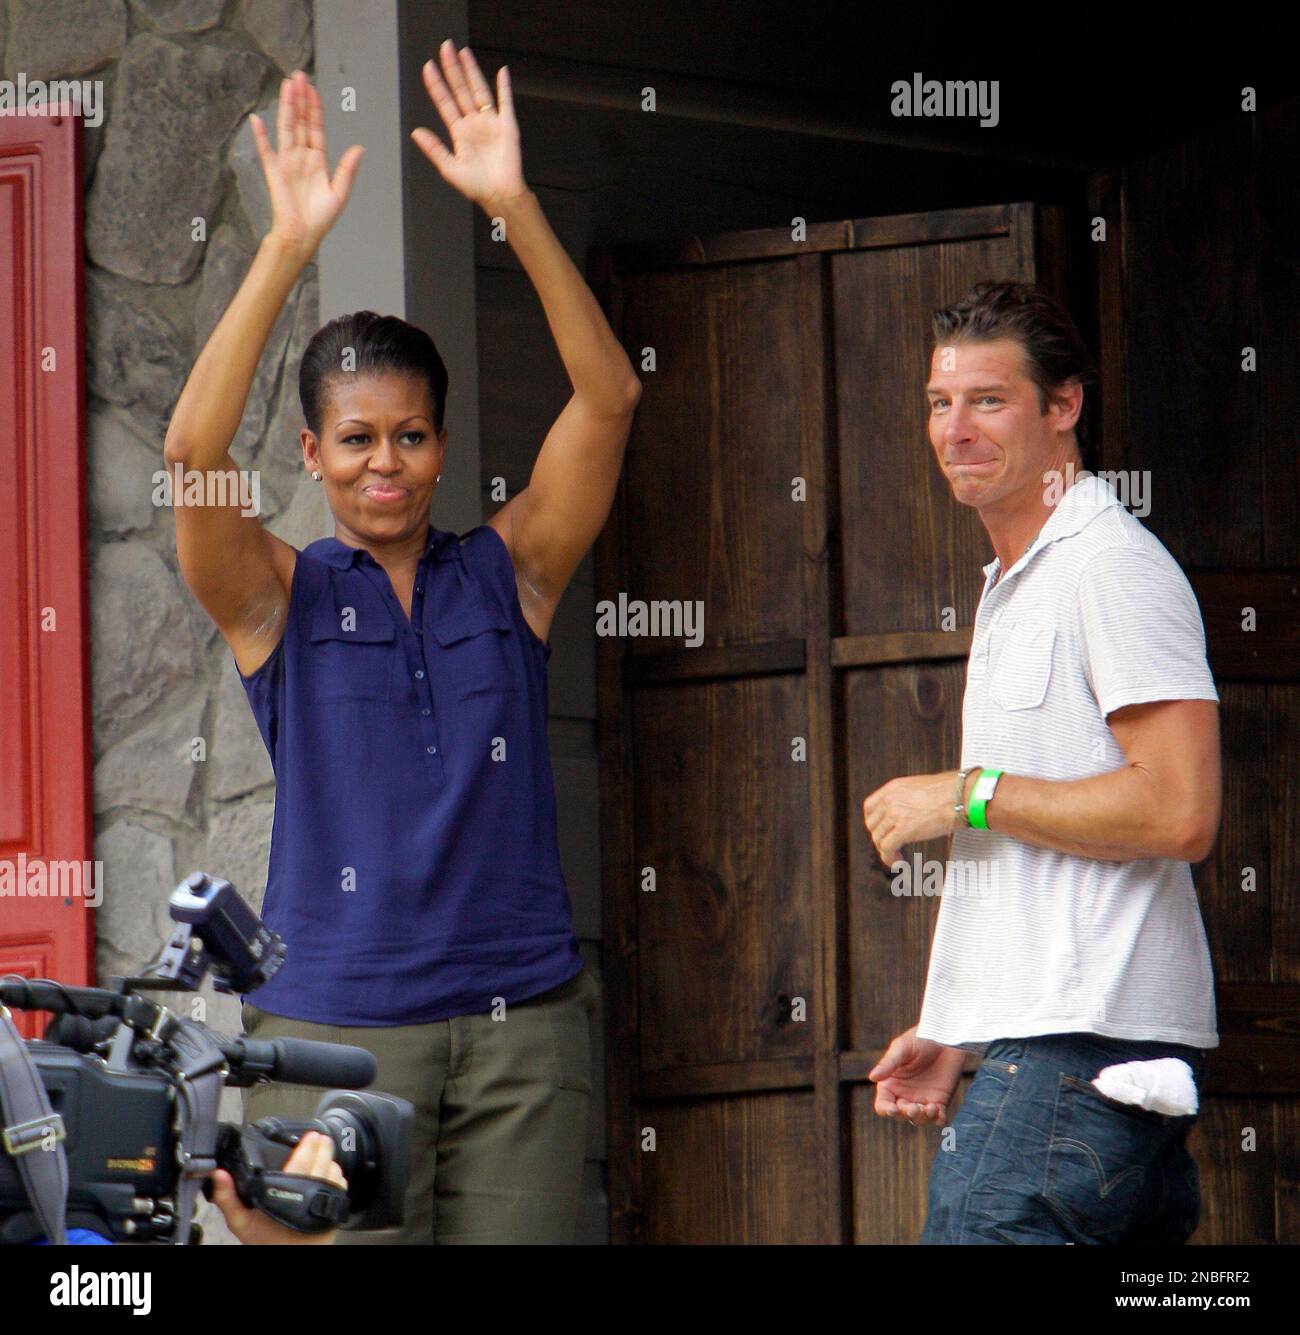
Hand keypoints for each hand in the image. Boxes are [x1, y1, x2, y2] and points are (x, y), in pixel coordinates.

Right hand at [208, 1131, 347, 1244]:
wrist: (286, 1258)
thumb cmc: (266, 1240)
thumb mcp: (242, 1222)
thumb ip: (229, 1198)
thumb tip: (218, 1174)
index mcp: (287, 1195)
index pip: (302, 1162)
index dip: (308, 1146)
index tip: (310, 1135)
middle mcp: (310, 1198)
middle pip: (323, 1163)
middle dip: (323, 1147)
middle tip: (320, 1138)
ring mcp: (324, 1205)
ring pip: (334, 1173)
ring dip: (331, 1160)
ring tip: (324, 1152)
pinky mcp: (334, 1212)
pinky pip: (341, 1188)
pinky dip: (337, 1177)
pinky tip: (330, 1172)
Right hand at [250, 71, 363, 252]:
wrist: (303, 236)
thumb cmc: (321, 218)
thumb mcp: (340, 192)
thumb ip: (347, 169)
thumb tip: (359, 148)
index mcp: (318, 160)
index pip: (315, 127)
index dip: (314, 108)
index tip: (312, 89)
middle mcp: (301, 157)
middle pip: (300, 122)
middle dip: (300, 99)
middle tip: (298, 76)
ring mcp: (286, 162)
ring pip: (286, 128)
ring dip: (286, 107)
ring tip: (286, 86)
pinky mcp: (274, 172)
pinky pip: (266, 150)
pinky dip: (261, 136)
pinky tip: (258, 119)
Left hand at [411, 40, 524, 207]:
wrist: (500, 196)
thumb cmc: (476, 187)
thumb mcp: (449, 168)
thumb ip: (433, 148)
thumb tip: (415, 132)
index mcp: (459, 133)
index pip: (445, 103)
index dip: (436, 85)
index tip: (428, 67)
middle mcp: (473, 124)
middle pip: (461, 90)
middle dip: (452, 69)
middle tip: (444, 48)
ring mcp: (490, 123)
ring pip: (479, 90)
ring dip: (471, 71)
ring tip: (463, 52)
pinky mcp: (507, 126)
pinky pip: (505, 102)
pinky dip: (504, 87)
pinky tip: (501, 72)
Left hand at [862, 770, 964, 866]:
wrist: (961, 795)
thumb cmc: (951, 791)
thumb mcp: (920, 788)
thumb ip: (908, 798)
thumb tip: (908, 812)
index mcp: (893, 788)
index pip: (870, 807)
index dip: (873, 821)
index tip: (880, 829)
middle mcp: (891, 799)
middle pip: (872, 824)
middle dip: (880, 837)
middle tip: (890, 844)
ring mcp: (895, 814)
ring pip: (878, 838)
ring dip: (885, 850)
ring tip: (895, 855)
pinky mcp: (904, 830)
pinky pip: (887, 848)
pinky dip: (889, 858)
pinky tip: (897, 861)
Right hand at [869, 1026, 966, 1127]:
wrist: (945, 1036)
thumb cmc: (920, 1039)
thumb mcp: (902, 1048)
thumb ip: (888, 1064)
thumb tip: (871, 1077)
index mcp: (891, 1083)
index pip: (883, 1104)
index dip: (886, 1110)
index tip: (894, 1109)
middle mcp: (904, 1094)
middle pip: (900, 1115)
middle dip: (907, 1114)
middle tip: (915, 1108)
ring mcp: (922, 1099)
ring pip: (918, 1119)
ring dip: (922, 1118)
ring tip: (930, 1108)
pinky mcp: (940, 1101)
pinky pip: (937, 1118)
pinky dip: (938, 1119)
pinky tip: (939, 1112)